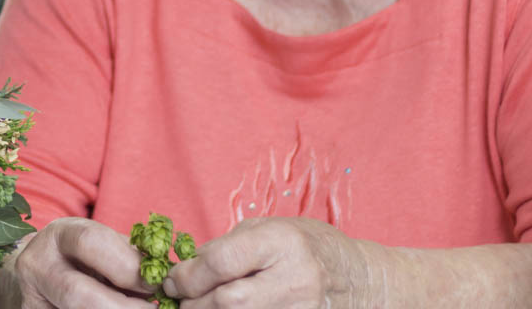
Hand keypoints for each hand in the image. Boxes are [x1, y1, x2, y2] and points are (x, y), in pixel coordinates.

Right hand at [0, 217, 149, 307]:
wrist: (37, 275)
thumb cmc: (80, 257)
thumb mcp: (100, 245)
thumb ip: (127, 257)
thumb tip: (165, 278)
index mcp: (58, 235)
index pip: (90, 243)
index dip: (127, 265)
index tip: (156, 284)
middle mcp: (37, 266)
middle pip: (77, 293)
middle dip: (122, 307)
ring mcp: (32, 299)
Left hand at [164, 216, 377, 307]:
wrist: (360, 280)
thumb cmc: (307, 247)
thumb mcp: (270, 230)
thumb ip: (228, 248)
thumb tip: (184, 267)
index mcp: (282, 243)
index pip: (222, 262)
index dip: (188, 275)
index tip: (171, 279)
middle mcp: (295, 280)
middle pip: (228, 302)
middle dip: (194, 304)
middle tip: (178, 300)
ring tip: (198, 307)